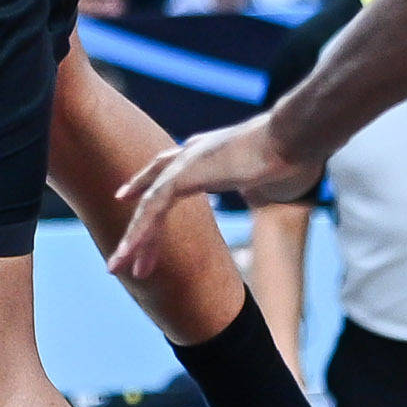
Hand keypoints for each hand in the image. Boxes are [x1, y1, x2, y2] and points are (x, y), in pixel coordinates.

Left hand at [107, 111, 296, 280]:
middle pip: (152, 195)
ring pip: (149, 206)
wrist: (289, 138)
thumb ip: (251, 178)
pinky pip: (156, 206)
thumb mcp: (262, 169)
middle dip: (138, 230)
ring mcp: (184, 163)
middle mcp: (187, 156)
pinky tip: (131, 248)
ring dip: (134, 239)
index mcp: (202, 155)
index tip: (124, 197)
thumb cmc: (286, 152)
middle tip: (121, 261)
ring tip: (118, 268)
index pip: (164, 172)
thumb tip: (260, 189)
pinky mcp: (186, 173)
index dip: (143, 184)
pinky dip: (142, 229)